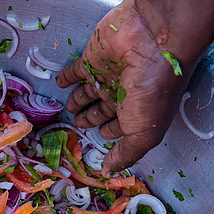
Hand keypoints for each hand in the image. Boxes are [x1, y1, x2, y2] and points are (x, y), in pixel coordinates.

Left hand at [56, 0, 193, 172]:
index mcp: (137, 112)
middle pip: (102, 110)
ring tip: (69, 108)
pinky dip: (67, 77)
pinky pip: (75, 70)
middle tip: (78, 125)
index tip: (99, 141)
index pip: (119, 127)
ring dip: (78, 100)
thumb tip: (108, 173)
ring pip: (88, 91)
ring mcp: (107, 74)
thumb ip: (126, 154)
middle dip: (91, 119)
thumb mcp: (144, 133)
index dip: (109, 134)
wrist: (153, 40)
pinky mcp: (93, 56)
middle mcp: (122, 93)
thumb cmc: (153, 90)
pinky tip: (60, 83)